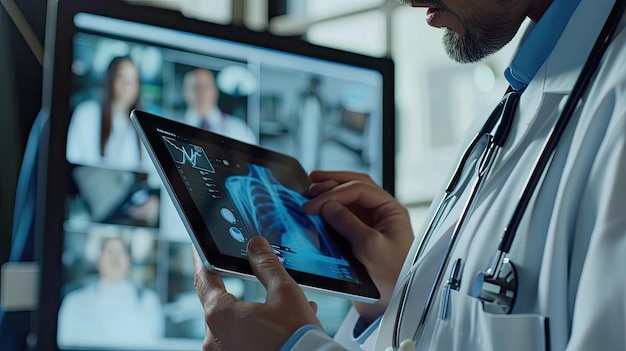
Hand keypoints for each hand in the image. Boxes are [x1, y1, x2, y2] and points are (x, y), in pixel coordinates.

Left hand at [192, 236, 321, 350]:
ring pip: (234, 324)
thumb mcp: (285, 293)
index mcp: (220, 315)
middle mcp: (214, 339)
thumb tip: (255, 246)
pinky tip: (280, 328)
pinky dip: (256, 331)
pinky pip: (241, 341)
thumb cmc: (296, 339)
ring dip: (253, 313)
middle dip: (242, 291)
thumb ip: (267, 265)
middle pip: (222, 303)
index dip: (202, 259)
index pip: (203, 278)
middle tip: (259, 282)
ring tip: (283, 310)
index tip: (200, 248)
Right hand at [303, 170, 413, 322]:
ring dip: (329, 194)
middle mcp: (380, 215)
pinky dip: (327, 213)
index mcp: (390, 211)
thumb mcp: (370, 246)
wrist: (392, 305)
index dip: (334, 192)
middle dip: (332, 182)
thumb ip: (348, 223)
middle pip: (355, 187)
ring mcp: (368, 226)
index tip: (312, 204)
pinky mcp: (357, 240)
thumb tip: (327, 206)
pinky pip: (341, 219)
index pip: (360, 189)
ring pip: (347, 201)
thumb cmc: (392, 278)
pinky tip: (316, 211)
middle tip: (311, 182)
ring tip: (311, 191)